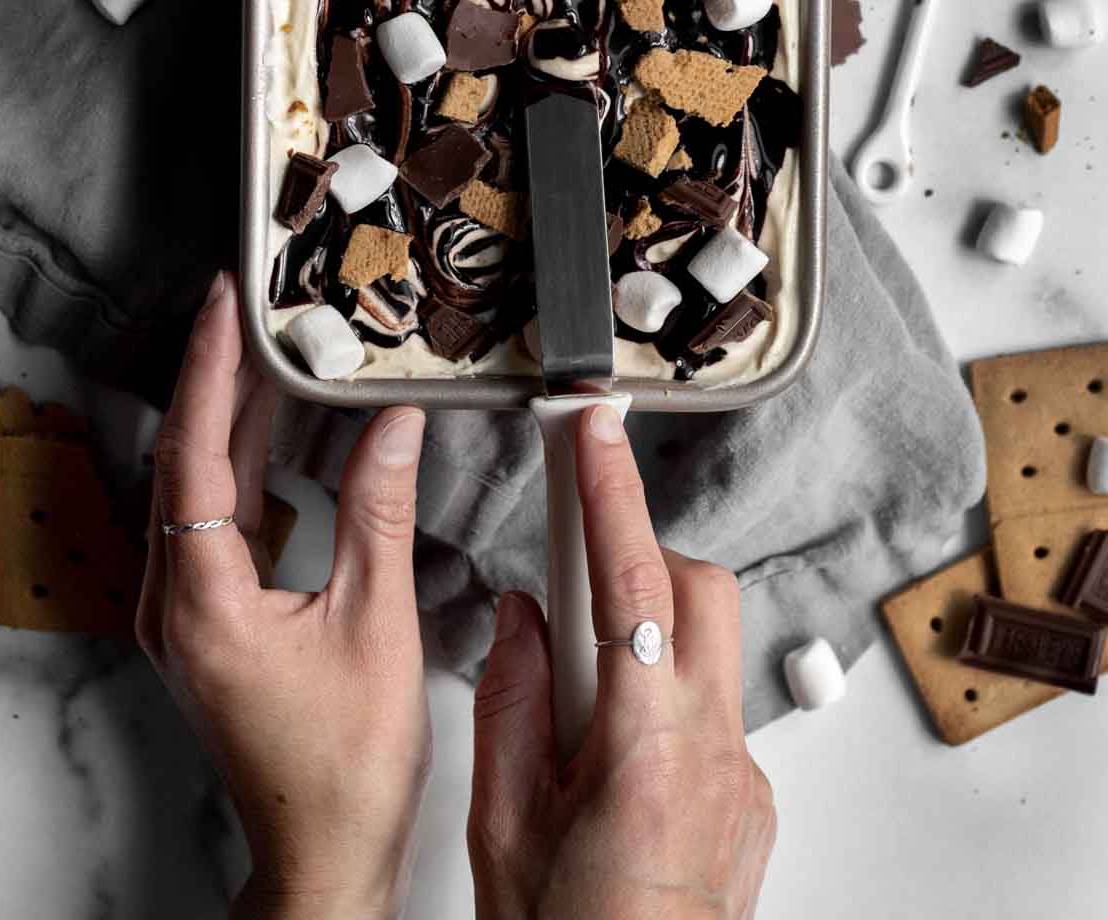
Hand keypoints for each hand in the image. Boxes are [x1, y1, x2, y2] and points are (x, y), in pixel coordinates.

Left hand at [136, 272, 430, 919]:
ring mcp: (182, 616)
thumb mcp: (378, 624)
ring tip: (264, 350)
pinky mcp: (204, 622)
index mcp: (203, 604)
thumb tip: (392, 422)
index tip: (224, 307)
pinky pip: (208, 521)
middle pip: (181, 461)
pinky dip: (239, 464)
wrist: (324, 851)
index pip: (194, 456)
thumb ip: (381, 512)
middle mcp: (173, 606)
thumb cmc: (348, 767)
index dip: (211, 371)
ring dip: (228, 417)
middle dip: (215, 377)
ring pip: (191, 489)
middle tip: (245, 307)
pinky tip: (273, 432)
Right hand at [467, 403, 774, 919]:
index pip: (634, 583)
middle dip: (641, 562)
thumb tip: (522, 618)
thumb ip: (512, 700)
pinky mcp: (753, 804)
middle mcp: (713, 754)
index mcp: (646, 750)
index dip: (611, 494)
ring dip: (651, 636)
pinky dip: (666, 699)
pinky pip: (716, 709)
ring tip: (583, 704)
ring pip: (711, 649)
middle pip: (699, 595)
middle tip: (575, 588)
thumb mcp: (504, 824)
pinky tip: (614, 760)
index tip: (595, 432)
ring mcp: (743, 780)